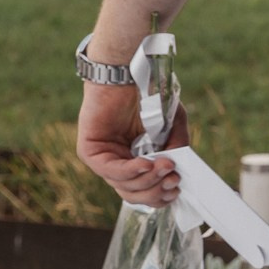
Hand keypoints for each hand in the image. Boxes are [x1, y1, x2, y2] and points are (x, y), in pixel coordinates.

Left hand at [77, 81, 190, 208]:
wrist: (129, 72)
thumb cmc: (150, 95)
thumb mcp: (172, 125)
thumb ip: (176, 148)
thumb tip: (177, 172)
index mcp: (134, 161)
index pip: (144, 191)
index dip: (160, 195)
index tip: (177, 188)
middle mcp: (117, 164)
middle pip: (133, 194)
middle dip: (155, 191)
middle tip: (173, 181)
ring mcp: (102, 160)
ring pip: (124, 185)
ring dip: (148, 178)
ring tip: (166, 165)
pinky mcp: (90, 152)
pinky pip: (111, 170)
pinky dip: (132, 170)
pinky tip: (147, 163)